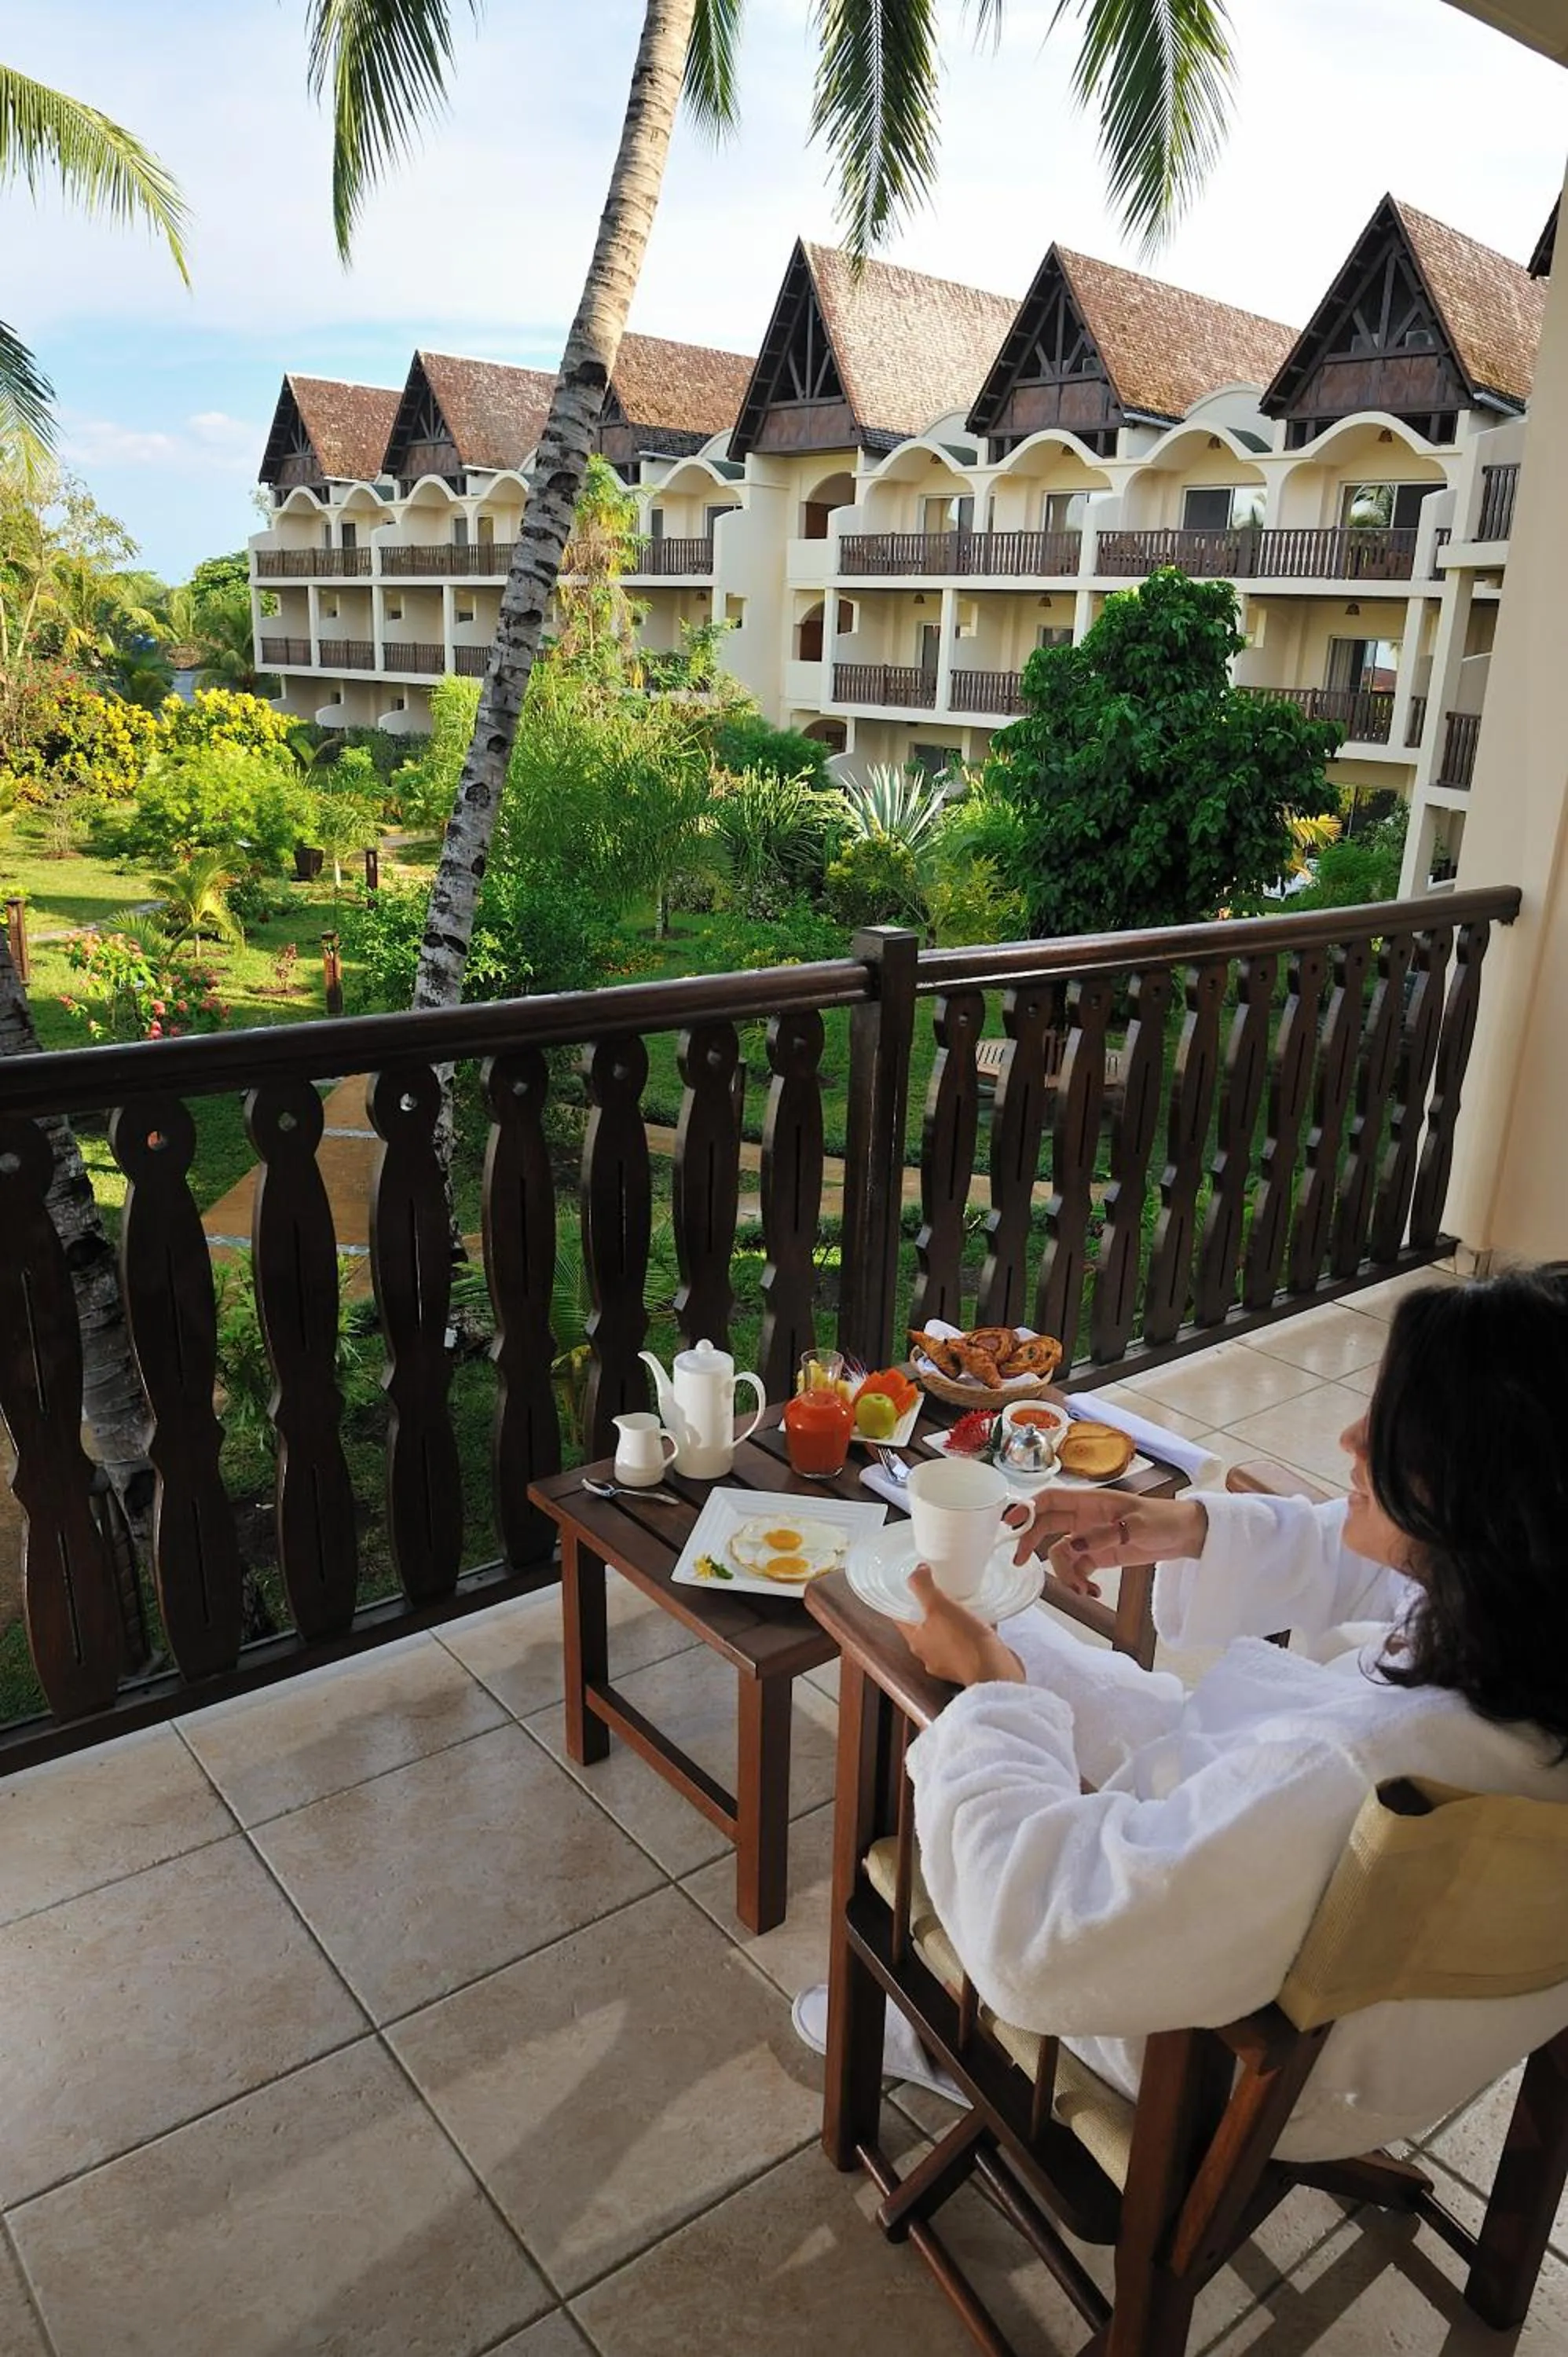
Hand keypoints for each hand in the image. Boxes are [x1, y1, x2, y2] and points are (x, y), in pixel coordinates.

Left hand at [903, 1565, 1025, 1685]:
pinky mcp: (969, 1664)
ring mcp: (949, 1662)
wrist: (994, 1671)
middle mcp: (929, 1654)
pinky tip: (980, 1620)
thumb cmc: (964, 1642)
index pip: (900, 1616)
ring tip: (962, 1602)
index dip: (903, 1599)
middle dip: (930, 1609)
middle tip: (939, 1590)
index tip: (912, 1585)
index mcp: (916, 1641)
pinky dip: (969, 1631)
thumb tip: (916, 1571)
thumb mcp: (938, 1606)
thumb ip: (923, 1587)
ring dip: (951, 1621)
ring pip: (945, 1635)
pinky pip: (965, 1643)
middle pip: (923, 1625)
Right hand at [1010, 1489, 1208, 1597]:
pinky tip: (1092, 1591)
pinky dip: (1080, 1582)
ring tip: (1083, 1589)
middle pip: (1046, 1527)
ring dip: (1065, 1573)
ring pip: (1061, 1554)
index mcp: (1090, 1501)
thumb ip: (1102, 1535)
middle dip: (1032, 1543)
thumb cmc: (1163, 1519)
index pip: (1049, 1499)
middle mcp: (1084, 1517)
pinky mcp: (1099, 1556)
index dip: (1027, 1508)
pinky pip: (1078, 1569)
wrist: (1185, 1536)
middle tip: (1021, 1563)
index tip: (1011, 1525)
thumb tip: (1071, 1546)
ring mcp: (1090, 1537)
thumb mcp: (1135, 1526)